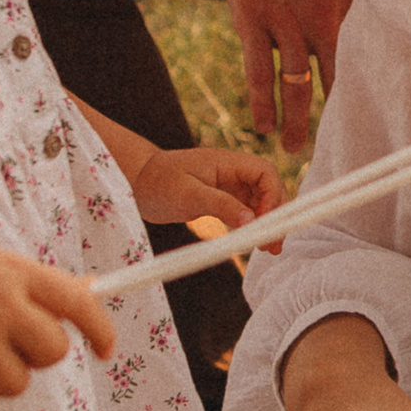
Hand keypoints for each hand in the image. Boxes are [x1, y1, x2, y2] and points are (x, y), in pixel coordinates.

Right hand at [0, 236, 116, 410]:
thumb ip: (37, 283)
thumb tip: (91, 297)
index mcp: (14, 272)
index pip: (78, 303)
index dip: (100, 330)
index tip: (105, 350)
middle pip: (54, 351)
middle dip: (39, 353)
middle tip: (8, 342)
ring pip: (20, 383)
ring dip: (1, 375)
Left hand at [118, 142, 284, 235]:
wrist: (134, 183)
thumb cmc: (157, 182)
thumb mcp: (188, 195)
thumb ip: (220, 205)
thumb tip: (251, 221)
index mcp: (227, 162)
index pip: (265, 172)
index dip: (273, 195)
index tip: (265, 221)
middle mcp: (232, 172)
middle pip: (268, 188)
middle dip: (275, 214)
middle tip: (275, 242)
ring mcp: (227, 186)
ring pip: (259, 202)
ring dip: (267, 223)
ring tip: (270, 248)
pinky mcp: (220, 200)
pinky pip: (245, 211)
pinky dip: (252, 226)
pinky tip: (254, 242)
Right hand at [198, 0, 360, 144]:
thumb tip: (356, 13)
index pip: (369, 50)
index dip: (375, 86)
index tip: (383, 115)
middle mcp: (324, 8)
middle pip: (340, 74)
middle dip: (344, 114)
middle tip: (350, 146)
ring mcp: (286, 15)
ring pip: (298, 82)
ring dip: (297, 121)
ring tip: (295, 150)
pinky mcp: (250, 16)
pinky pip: (258, 71)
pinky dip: (261, 102)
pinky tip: (263, 126)